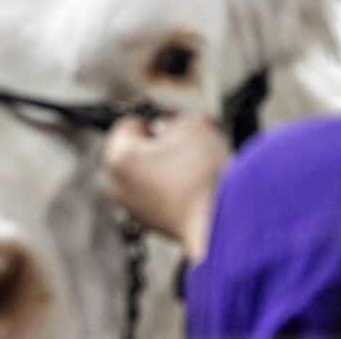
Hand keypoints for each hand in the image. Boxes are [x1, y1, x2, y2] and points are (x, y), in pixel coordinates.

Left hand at [103, 113, 230, 259]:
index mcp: (119, 158)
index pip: (129, 124)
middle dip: (166, 142)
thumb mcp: (192, 126)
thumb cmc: (202, 175)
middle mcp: (120, 187)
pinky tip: (200, 181)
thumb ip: (174, 121)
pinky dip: (178, 187)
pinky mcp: (155, 225)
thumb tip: (172, 129)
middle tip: (194, 136)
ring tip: (203, 159)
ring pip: (152, 174)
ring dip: (173, 164)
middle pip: (139, 151)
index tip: (177, 117)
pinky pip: (162, 195)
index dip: (157, 115)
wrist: (220, 221)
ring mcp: (135, 209)